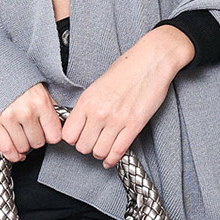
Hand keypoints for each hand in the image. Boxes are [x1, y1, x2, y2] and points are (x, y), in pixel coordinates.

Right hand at [0, 82, 62, 162]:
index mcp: (41, 103)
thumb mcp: (41, 89)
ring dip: (24, 145)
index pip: (54, 135)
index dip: (51, 136)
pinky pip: (7, 149)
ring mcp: (10, 119)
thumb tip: (60, 124)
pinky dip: (12, 155)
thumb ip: (51, 107)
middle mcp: (27, 112)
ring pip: (23, 147)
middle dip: (37, 139)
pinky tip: (16, 152)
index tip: (48, 133)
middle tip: (32, 131)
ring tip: (23, 135)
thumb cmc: (20, 81)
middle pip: (38, 143)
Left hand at [61, 26, 192, 168]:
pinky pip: (118, 151)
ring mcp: (117, 120)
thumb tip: (80, 122)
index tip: (78, 136)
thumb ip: (88, 104)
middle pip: (82, 147)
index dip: (73, 138)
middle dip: (86, 147)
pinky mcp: (134, 125)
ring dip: (100, 153)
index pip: (68, 134)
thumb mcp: (98, 83)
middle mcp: (99, 112)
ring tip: (102, 148)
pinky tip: (111, 158)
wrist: (151, 60)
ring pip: (99, 152)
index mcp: (87, 100)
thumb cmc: (127, 68)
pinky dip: (113, 159)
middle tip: (92, 142)